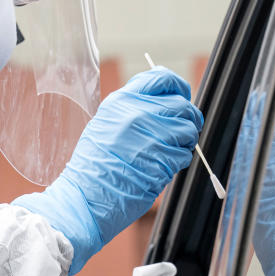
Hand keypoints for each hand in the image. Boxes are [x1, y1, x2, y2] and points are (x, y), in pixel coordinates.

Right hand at [14, 68, 202, 273]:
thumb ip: (133, 108)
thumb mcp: (106, 124)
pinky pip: (185, 154)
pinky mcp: (163, 160)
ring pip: (189, 129)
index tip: (182, 95)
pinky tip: (161, 168)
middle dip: (188, 118)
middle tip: (182, 131)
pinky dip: (179, 162)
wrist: (86, 197)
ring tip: (168, 152)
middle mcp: (138, 114)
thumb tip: (165, 101)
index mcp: (122, 101)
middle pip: (182, 103)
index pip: (161, 78)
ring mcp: (152, 136)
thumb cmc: (94, 165)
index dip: (178, 86)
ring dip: (185, 142)